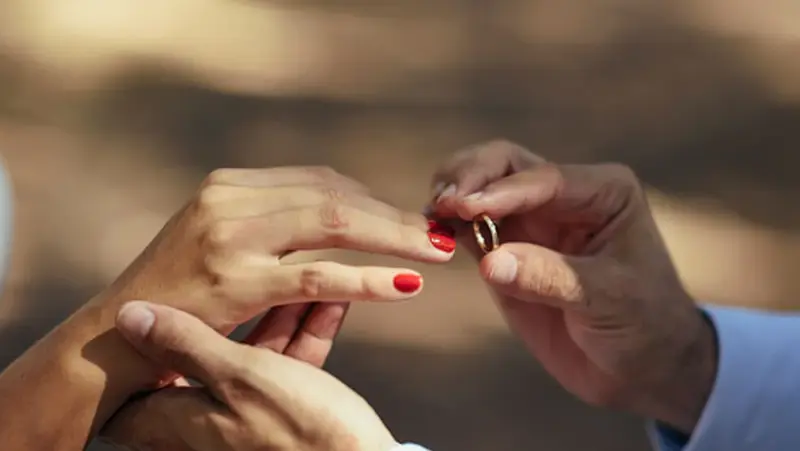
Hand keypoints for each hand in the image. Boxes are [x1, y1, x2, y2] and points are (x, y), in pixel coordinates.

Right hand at [90, 166, 455, 385]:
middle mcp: (230, 199)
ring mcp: (231, 238)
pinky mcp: (234, 281)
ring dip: (393, 238)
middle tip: (441, 231)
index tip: (409, 217)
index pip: (320, 180)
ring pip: (332, 225)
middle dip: (393, 215)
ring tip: (437, 251)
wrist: (118, 336)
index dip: (372, 199)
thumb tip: (338, 214)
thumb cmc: (177, 293)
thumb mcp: (220, 240)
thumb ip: (271, 222)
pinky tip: (405, 285)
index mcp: (231, 185)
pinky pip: (317, 276)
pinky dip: (368, 279)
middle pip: (334, 195)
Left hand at [101, 301, 394, 450]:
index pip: (142, 375)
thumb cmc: (299, 432)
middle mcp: (205, 422)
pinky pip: (289, 366)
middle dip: (240, 306)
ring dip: (283, 312)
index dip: (145, 337)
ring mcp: (248, 421)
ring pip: (256, 353)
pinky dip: (306, 334)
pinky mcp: (286, 417)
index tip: (157, 298)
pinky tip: (329, 301)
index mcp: (178, 417)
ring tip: (308, 274)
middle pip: (208, 350)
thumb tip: (128, 315)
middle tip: (257, 267)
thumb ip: (187, 344)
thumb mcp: (240, 377)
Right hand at [429, 141, 716, 432]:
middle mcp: (563, 196)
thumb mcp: (607, 299)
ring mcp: (532, 222)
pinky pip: (470, 228)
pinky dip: (447, 227)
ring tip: (430, 215)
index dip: (501, 191)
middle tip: (442, 202)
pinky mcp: (506, 250)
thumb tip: (490, 262)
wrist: (642, 367)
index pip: (543, 180)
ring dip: (452, 195)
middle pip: (504, 165)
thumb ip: (548, 278)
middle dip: (469, 177)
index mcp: (602, 192)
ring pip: (481, 188)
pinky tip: (430, 234)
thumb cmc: (644, 325)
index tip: (465, 206)